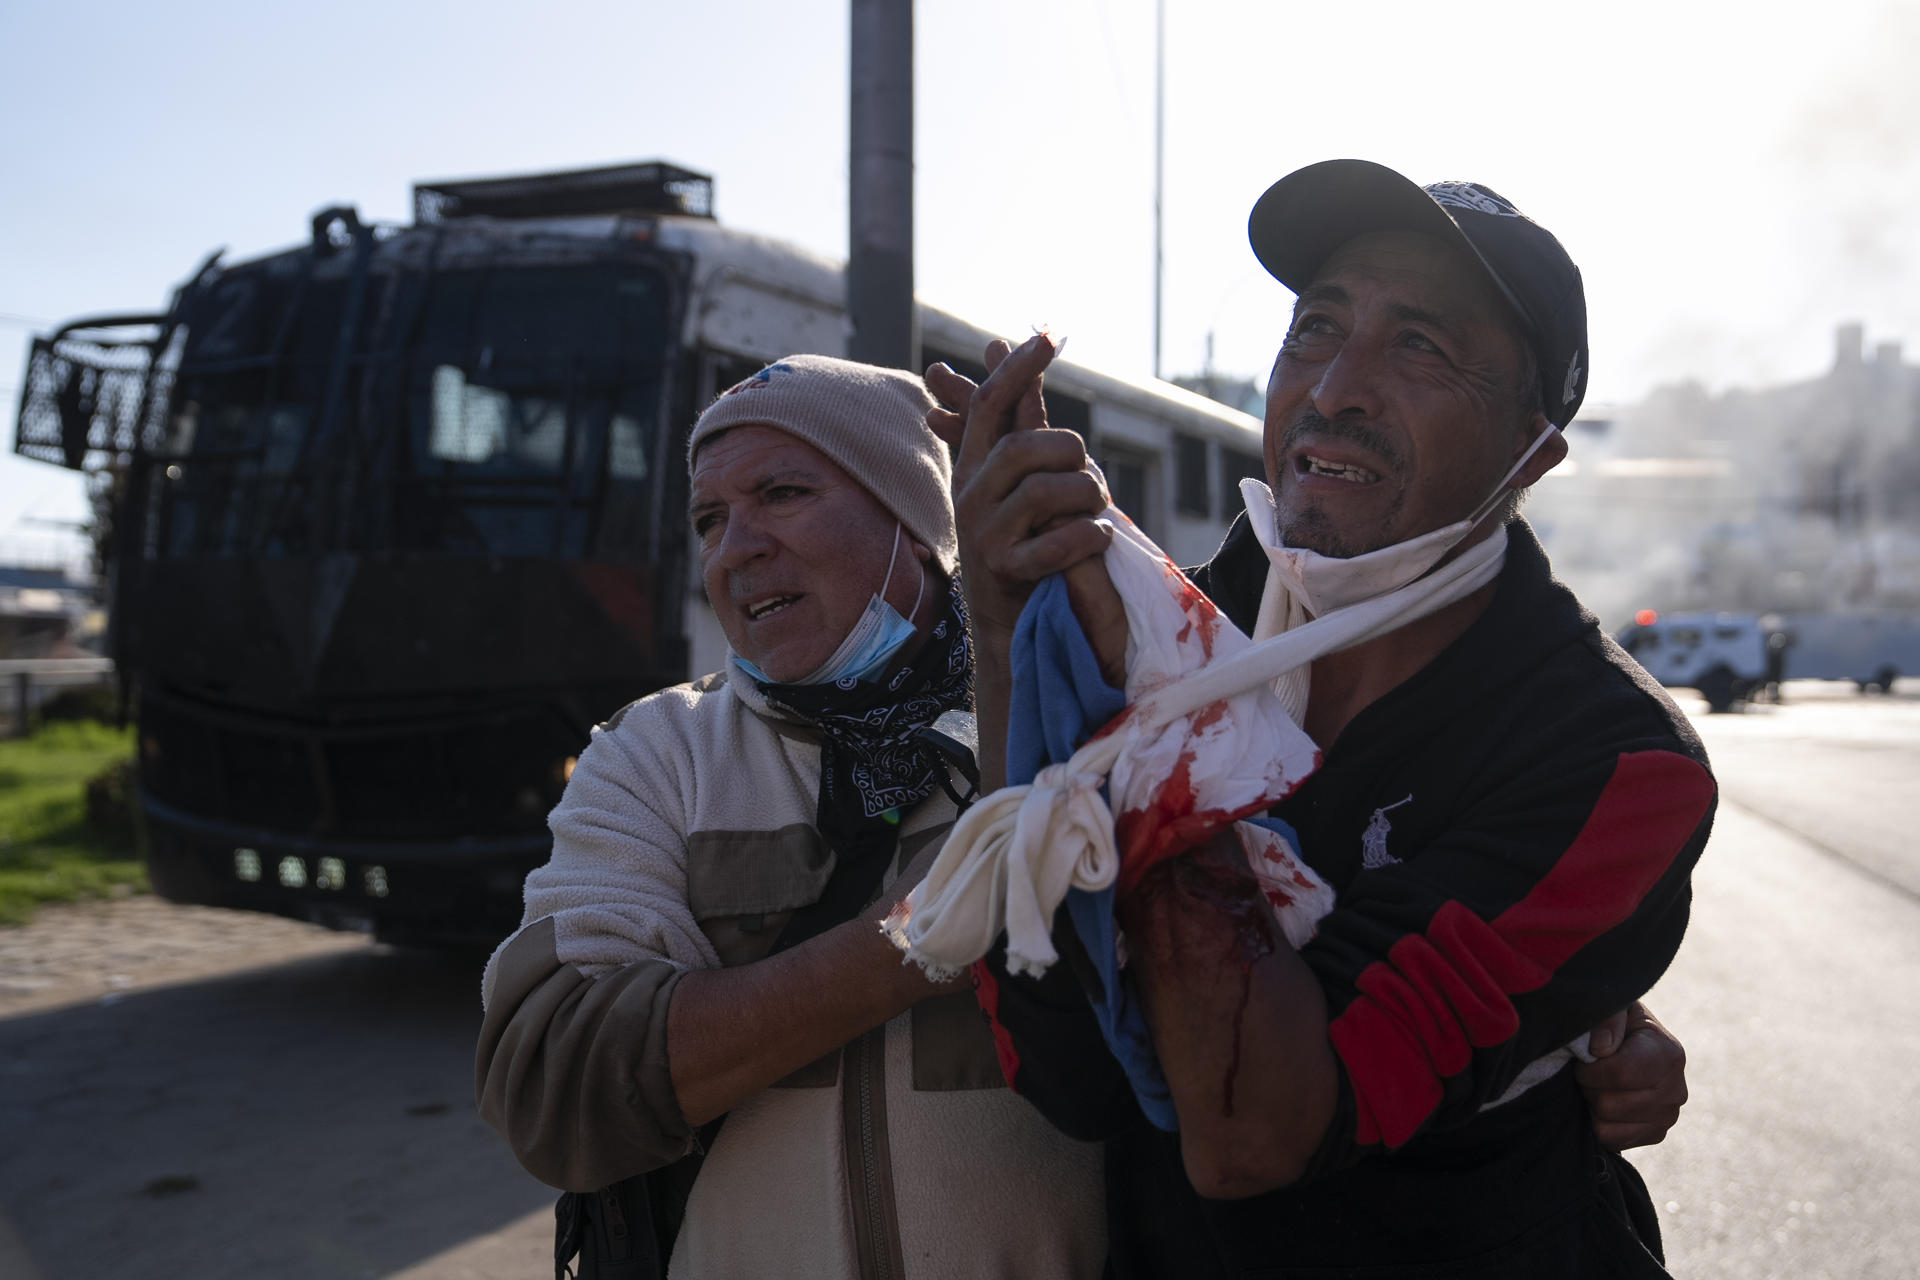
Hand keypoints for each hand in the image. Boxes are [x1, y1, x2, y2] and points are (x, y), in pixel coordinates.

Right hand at [925, 336, 1112, 654]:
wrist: (1007, 619)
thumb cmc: (1022, 537)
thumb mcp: (1016, 477)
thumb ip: (1018, 417)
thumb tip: (1004, 344)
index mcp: (974, 467)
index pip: (991, 405)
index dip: (1019, 370)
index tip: (1048, 335)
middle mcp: (970, 496)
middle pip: (1021, 448)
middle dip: (1069, 452)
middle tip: (1090, 469)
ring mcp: (985, 536)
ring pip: (1042, 493)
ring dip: (1086, 495)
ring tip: (1099, 508)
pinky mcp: (1005, 573)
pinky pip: (1054, 544)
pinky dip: (1086, 537)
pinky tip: (1098, 537)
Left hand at [1576, 1001, 1686, 1149]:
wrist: (1626, 1045)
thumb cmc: (1615, 1024)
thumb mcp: (1613, 1008)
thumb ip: (1607, 1019)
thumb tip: (1601, 1049)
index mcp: (1669, 1053)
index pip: (1622, 1074)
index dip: (1591, 1069)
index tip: (1584, 1058)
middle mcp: (1676, 1089)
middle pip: (1611, 1104)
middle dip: (1589, 1086)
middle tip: (1588, 1072)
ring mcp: (1668, 1116)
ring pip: (1608, 1124)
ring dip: (1591, 1104)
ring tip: (1597, 1084)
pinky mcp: (1655, 1134)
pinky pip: (1612, 1140)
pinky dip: (1598, 1123)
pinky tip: (1603, 1101)